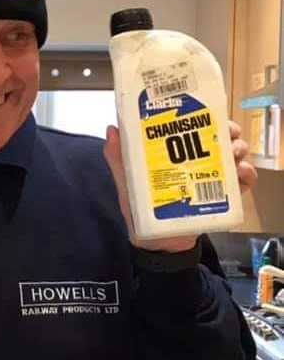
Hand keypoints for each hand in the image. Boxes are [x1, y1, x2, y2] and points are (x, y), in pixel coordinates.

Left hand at [103, 120, 257, 252]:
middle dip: (228, 132)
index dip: (205, 117)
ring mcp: (211, 180)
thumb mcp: (127, 184)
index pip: (193, 129)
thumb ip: (118, 159)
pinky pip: (243, 183)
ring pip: (235, 156)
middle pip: (220, 138)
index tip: (207, 112)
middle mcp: (196, 163)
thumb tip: (112, 129)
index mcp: (175, 156)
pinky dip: (247, 176)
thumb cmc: (140, 213)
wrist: (157, 246)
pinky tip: (241, 174)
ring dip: (238, 151)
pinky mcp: (223, 199)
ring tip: (234, 154)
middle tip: (227, 135)